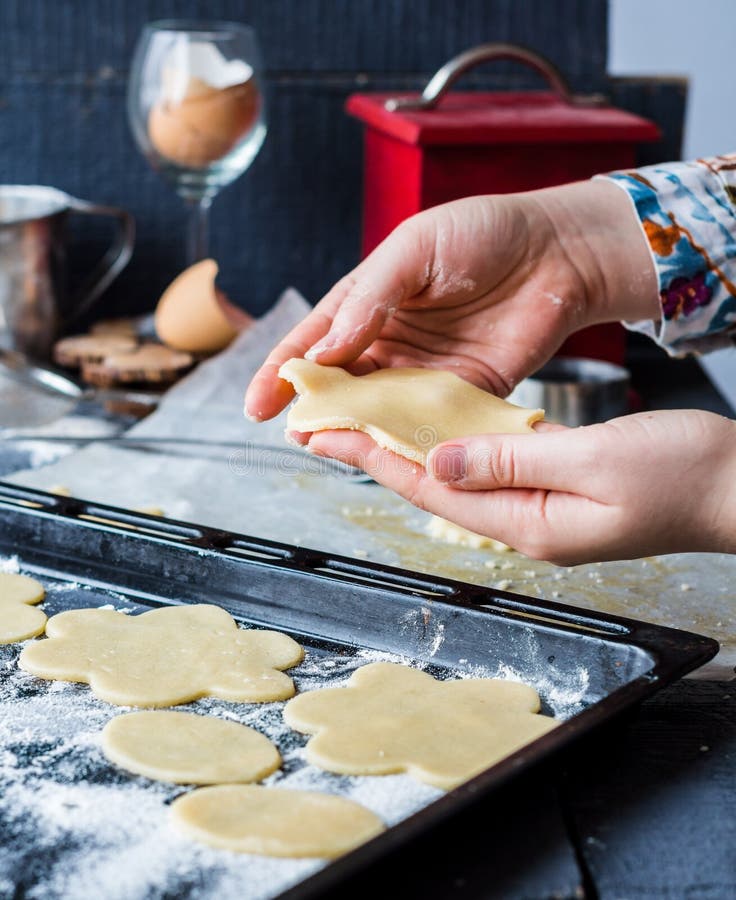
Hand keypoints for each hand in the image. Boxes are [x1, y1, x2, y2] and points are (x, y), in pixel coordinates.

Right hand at [245, 180, 658, 420]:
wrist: (557, 252)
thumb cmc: (481, 234)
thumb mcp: (415, 249)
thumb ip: (370, 299)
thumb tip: (327, 348)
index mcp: (367, 302)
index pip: (315, 342)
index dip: (283, 372)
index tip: (259, 404)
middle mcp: (389, 341)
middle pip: (341, 383)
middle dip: (316, 409)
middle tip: (296, 435)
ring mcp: (424, 370)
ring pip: (378, 408)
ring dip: (356, 429)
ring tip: (331, 448)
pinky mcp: (463, 392)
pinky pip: (428, 420)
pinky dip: (407, 437)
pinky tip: (389, 451)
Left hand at [305, 410, 735, 564]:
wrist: (735, 486)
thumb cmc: (682, 475)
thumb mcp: (593, 460)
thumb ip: (512, 459)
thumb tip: (438, 458)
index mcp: (526, 522)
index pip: (429, 487)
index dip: (374, 458)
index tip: (325, 433)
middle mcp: (522, 523)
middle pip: (432, 485)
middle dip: (377, 454)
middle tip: (327, 423)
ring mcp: (538, 510)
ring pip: (456, 476)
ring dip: (409, 448)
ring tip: (365, 420)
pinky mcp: (554, 491)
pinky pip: (488, 467)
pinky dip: (454, 444)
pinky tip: (434, 424)